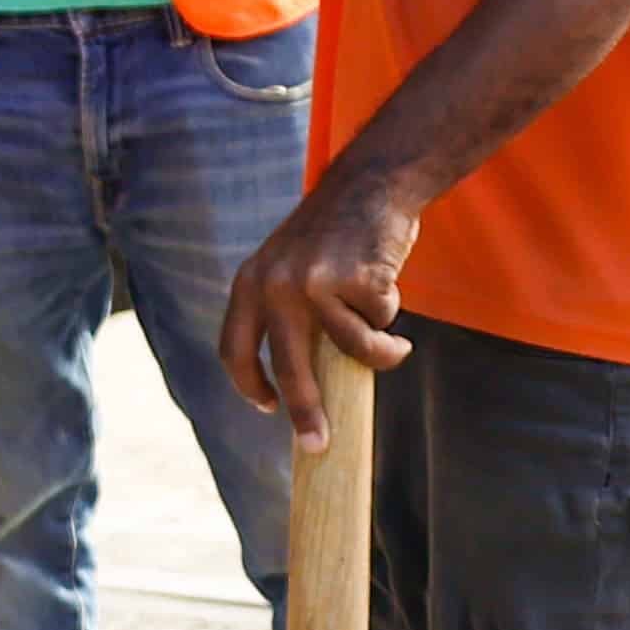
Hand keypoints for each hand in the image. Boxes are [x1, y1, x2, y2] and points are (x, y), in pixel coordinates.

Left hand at [219, 161, 415, 435]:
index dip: (249, 383)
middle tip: (317, 444)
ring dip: (382, 354)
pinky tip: (387, 284)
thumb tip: (299, 383)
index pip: (235, 348)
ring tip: (395, 347)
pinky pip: (382, 320)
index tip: (267, 408)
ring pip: (354, 348)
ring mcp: (315, 283)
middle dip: (304, 412)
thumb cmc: (332, 234)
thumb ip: (282, 311)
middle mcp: (274, 287)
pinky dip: (392, 313)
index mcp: (249, 285)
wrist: (369, 185)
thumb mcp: (285, 265)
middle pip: (289, 367)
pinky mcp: (357, 279)